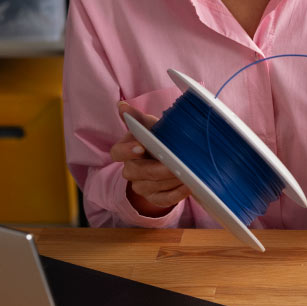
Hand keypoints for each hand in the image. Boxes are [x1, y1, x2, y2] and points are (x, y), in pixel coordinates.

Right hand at [111, 101, 189, 216]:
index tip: (141, 146)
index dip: (127, 151)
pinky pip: (164, 199)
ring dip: (171, 179)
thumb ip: (137, 118)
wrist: (164, 159)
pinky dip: (177, 193)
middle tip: (176, 162)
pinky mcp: (154, 198)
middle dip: (159, 168)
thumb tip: (122, 106)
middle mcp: (130, 171)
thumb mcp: (149, 127)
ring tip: (188, 171)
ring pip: (154, 185)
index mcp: (125, 151)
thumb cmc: (156, 139)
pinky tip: (188, 185)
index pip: (117, 153)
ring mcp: (141, 186)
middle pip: (139, 172)